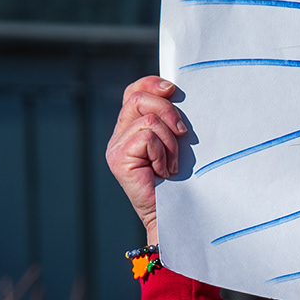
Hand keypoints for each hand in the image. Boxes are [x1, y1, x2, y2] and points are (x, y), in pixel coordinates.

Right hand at [106, 74, 185, 242]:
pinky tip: (165, 171)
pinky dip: (162, 153)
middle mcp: (119, 135)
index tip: (174, 90)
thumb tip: (175, 93)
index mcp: (131, 127)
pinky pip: (146, 138)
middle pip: (138, 99)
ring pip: (148, 121)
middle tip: (183, 133)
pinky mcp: (118, 159)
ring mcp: (116, 148)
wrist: (175, 215)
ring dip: (170, 142)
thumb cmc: (181, 181)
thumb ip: (170, 120)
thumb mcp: (177, 142)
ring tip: (173, 164)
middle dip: (167, 111)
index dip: (152, 84)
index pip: (134, 91)